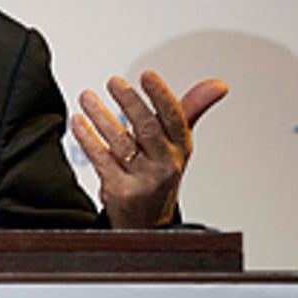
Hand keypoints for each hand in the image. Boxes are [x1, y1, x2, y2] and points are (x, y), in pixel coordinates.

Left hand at [71, 71, 227, 228]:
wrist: (147, 222)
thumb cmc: (160, 171)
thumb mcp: (178, 143)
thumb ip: (191, 109)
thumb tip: (219, 84)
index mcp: (179, 148)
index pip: (174, 119)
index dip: (162, 96)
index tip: (147, 75)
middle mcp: (164, 164)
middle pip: (148, 130)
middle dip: (131, 103)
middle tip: (114, 81)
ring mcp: (142, 179)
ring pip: (121, 144)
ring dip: (101, 118)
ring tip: (87, 97)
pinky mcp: (120, 191)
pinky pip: (101, 160)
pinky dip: (88, 139)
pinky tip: (78, 122)